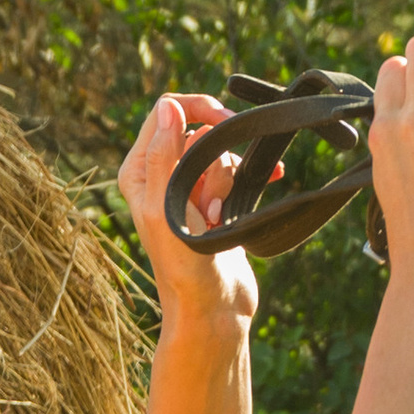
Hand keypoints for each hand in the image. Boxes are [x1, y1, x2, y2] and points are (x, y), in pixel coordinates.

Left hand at [119, 91, 257, 331]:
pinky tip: (274, 176)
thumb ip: (165, 155)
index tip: (225, 120)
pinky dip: (254, 172)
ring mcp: (190, 188)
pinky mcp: (216, 201)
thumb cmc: (184, 264)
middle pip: (198, 130)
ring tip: (222, 215)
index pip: (165, 112)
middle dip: (218, 153)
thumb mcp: (168, 206)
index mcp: (139, 172)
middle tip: (224, 184)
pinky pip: (237, 169)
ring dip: (231, 176)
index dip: (197, 109)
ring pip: (220, 151)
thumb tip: (167, 106)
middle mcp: (160, 175)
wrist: (213, 307)